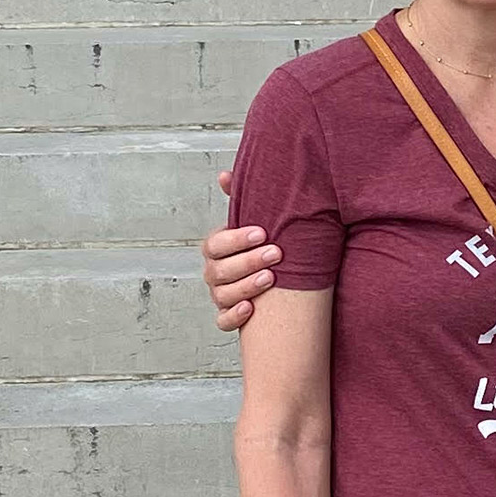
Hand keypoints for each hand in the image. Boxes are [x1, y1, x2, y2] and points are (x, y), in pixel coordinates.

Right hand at [204, 169, 281, 331]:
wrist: (281, 274)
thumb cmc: (265, 243)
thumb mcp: (255, 219)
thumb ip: (240, 198)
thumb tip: (224, 175)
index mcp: (217, 248)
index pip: (214, 244)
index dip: (235, 239)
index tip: (262, 232)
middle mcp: (215, 272)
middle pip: (219, 270)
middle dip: (247, 261)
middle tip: (276, 253)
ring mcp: (220, 295)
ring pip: (221, 295)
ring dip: (245, 286)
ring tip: (272, 277)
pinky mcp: (229, 316)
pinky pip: (222, 321)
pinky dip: (234, 316)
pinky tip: (252, 308)